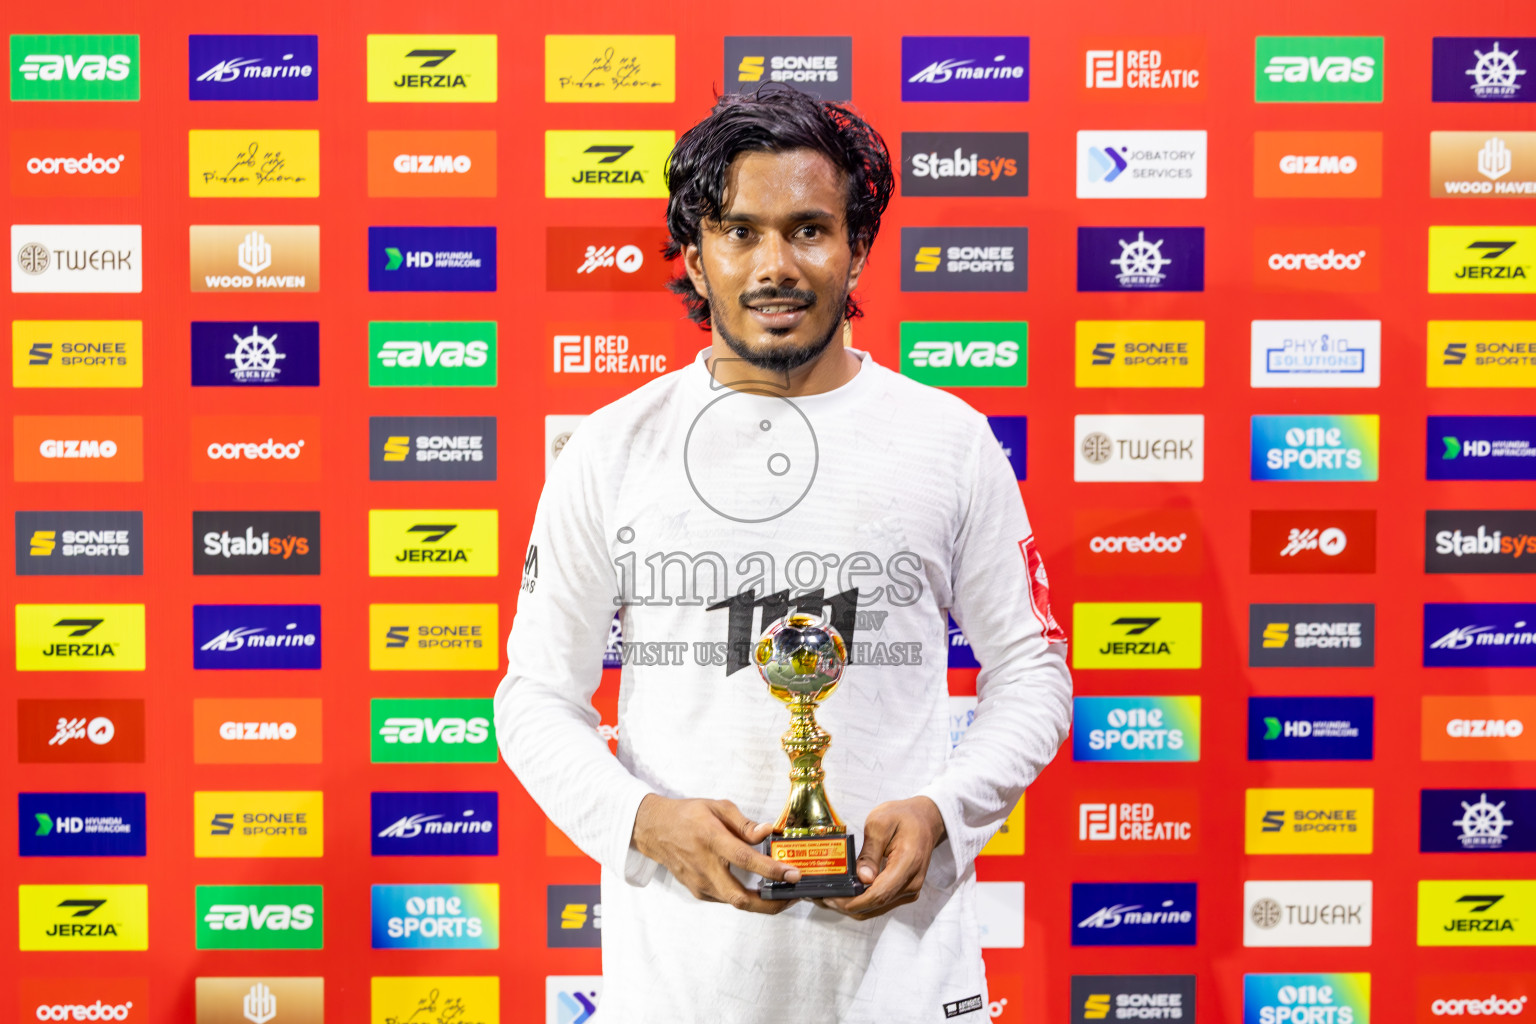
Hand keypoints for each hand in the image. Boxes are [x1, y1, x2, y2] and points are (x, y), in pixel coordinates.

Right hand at [631, 794, 801, 913]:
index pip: (745, 860)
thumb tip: (767, 832)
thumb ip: (744, 822)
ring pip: (735, 903)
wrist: (655, 830)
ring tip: (783, 893)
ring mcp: (700, 883)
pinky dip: (746, 898)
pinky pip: (727, 899)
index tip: (793, 874)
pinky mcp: (699, 892)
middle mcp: (705, 867)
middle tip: (794, 895)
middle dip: (771, 903)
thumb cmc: (688, 816)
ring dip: (762, 903)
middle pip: (741, 897)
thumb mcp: (717, 807)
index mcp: (711, 840)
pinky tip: (760, 890)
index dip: (771, 870)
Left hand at [820, 796, 945, 920]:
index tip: (830, 897)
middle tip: (820, 897)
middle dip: (846, 905)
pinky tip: (844, 893)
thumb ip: (870, 852)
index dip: (852, 900)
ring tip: (827, 896)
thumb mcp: (880, 824)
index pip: (878, 894)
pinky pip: (880, 902)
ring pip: (876, 908)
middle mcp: (911, 883)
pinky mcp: (904, 891)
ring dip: (851, 906)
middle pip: (875, 905)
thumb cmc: (902, 817)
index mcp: (908, 864)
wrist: (925, 819)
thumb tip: (862, 878)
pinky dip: (861, 901)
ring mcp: (909, 890)